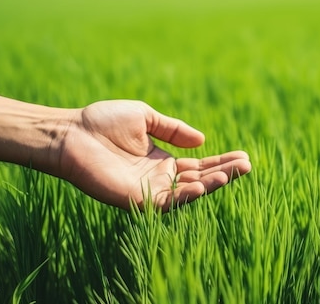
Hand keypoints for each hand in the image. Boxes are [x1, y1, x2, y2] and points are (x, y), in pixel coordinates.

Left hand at [57, 100, 250, 210]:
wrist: (71, 133)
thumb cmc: (102, 122)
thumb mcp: (146, 118)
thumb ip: (173, 129)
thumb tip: (203, 140)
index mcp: (161, 160)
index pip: (198, 165)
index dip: (221, 161)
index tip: (243, 156)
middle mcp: (158, 178)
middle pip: (198, 179)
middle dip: (224, 173)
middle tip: (248, 165)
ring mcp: (148, 190)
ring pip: (187, 193)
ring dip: (211, 185)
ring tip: (232, 173)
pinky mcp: (135, 199)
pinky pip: (165, 202)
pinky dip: (185, 196)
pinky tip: (201, 184)